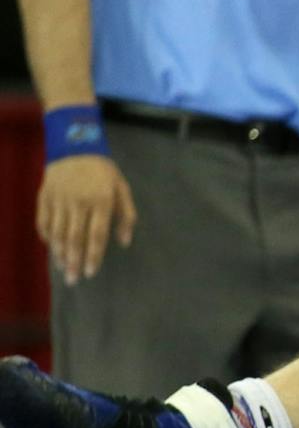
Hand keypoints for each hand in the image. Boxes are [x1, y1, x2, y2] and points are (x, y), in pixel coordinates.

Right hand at [37, 154, 135, 284]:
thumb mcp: (122, 189)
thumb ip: (126, 216)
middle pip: (75, 238)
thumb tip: (124, 242)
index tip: (91, 273)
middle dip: (74, 261)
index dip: (93, 255)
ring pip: (57, 232)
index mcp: (101, 202)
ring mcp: (59, 199)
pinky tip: (52, 248)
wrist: (75, 146)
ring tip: (63, 269)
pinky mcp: (44, 196)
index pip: (96, 235)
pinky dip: (46, 236)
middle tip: (73, 280)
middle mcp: (78, 202)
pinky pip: (43, 221)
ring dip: (60, 253)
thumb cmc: (103, 172)